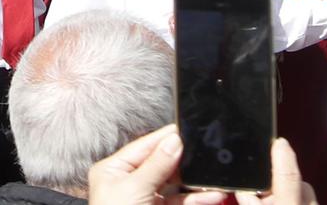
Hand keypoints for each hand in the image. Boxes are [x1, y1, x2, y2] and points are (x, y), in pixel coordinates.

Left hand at [86, 127, 225, 204]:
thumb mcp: (135, 190)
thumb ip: (157, 164)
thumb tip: (174, 140)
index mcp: (114, 170)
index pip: (145, 146)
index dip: (166, 137)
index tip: (186, 129)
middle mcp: (128, 181)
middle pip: (161, 162)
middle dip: (184, 160)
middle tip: (204, 152)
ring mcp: (144, 197)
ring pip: (174, 183)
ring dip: (194, 181)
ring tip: (213, 178)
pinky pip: (179, 200)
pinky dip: (195, 198)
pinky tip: (210, 195)